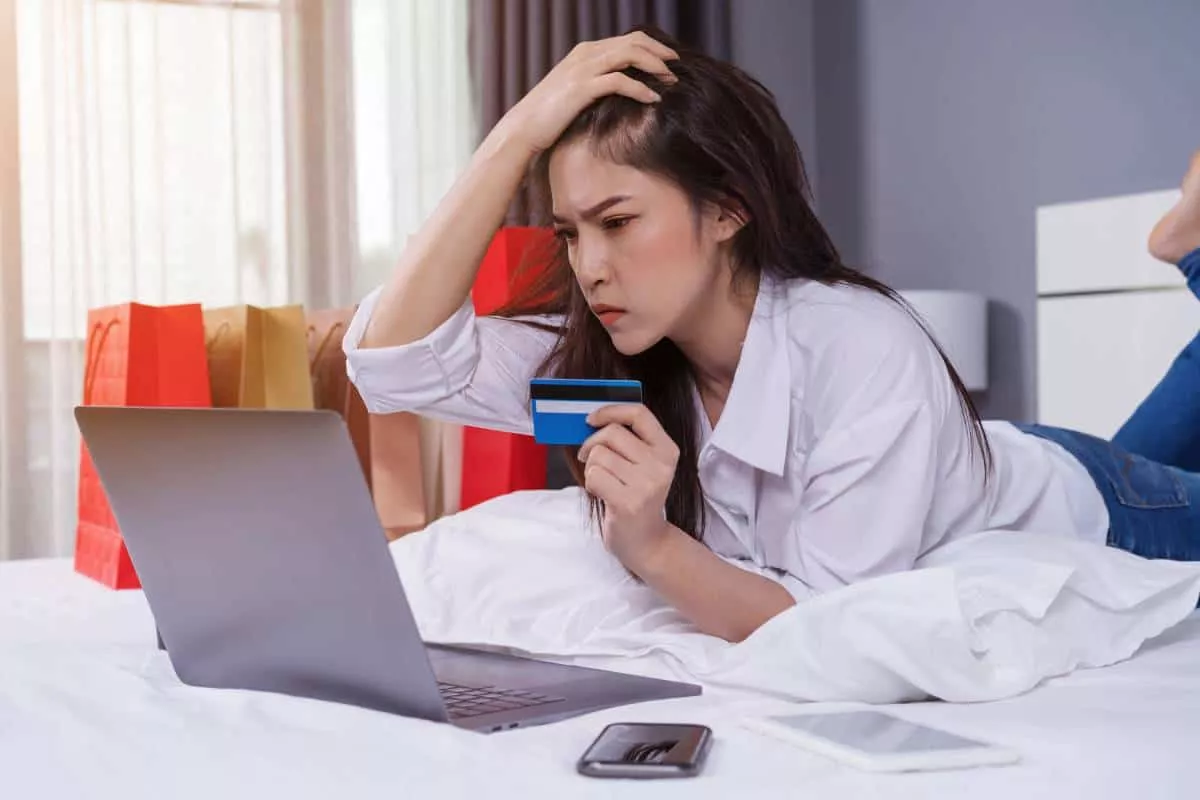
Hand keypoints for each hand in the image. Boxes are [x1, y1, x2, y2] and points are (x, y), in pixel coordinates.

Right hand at [497, 31, 678, 154]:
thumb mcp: (575, 94)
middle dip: (659, 52)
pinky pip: (620, 81)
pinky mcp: (582, 88)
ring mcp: (583, 69)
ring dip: (655, 66)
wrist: (524, 129)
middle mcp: (585, 54)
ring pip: (629, 55)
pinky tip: (654, 99)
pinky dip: (640, 88)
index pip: (627, 39)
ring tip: (671, 81)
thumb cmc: (550, 117)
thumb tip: (621, 91)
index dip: (652, 47)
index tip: (669, 61)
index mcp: (585, 52)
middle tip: (677, 67)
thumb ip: (596, 84)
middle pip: (633, 42)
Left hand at [578, 404, 680, 572]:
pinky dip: (590, 484)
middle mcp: (661, 466)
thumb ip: (626, 442)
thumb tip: (591, 419)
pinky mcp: (628, 502)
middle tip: (590, 459)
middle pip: (611, 433)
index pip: (639, 414)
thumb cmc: (636, 499)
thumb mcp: (642, 466)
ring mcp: (646, 485)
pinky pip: (594, 476)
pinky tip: (603, 495)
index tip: (592, 418)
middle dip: (592, 444)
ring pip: (598, 455)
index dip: (611, 410)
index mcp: (667, 450)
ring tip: (603, 482)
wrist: (647, 543)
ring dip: (591, 468)